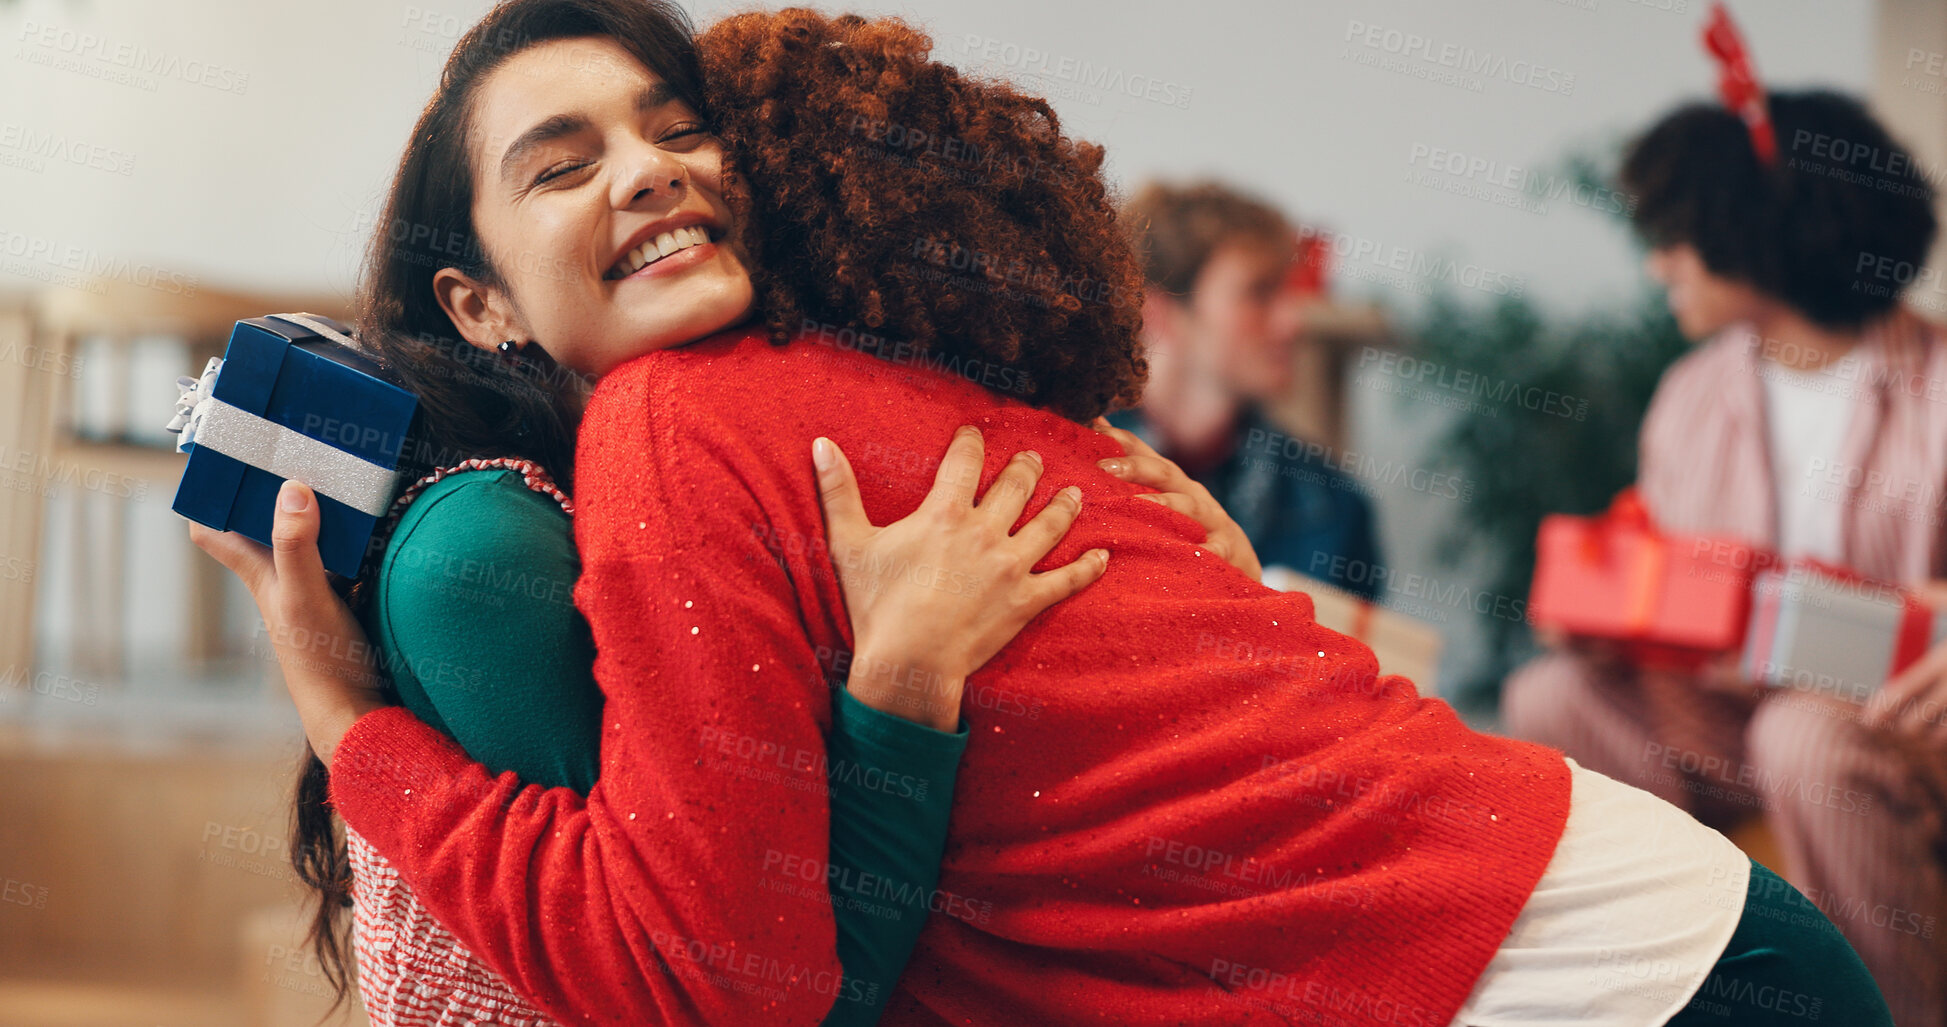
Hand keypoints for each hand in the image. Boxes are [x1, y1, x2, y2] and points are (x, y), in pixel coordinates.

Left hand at [189, 481, 388, 763]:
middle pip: (270, 521)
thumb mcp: (303, 595)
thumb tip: (292, 488)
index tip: (221, 458)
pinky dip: (368, 529)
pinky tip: (390, 512)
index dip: (210, 497)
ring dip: (330, 504)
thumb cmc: (320, 661)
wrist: (361, 710)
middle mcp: (287, 574)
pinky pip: (357, 549)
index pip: (214, 531)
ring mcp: (324, 584)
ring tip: (347, 462)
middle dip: (280, 485)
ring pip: (317, 532)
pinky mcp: (360, 593)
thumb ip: (296, 545)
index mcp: (261, 573)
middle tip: (299, 441)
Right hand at [815, 426, 1108, 730]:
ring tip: (1074, 493)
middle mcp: (985, 531)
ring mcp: (1011, 566)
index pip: (966, 461)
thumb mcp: (850, 544)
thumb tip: (820, 445)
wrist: (909, 662)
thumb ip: (838, 491)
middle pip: (1017, 485)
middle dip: (1027, 467)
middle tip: (1034, 459)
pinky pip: (1068, 580)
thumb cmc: (877, 605)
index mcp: (945, 512)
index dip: (971, 442)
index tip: (974, 433)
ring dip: (1065, 505)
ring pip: (1050, 524)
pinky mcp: (1027, 600)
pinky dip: (1089, 567)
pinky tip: (1104, 556)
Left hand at [1088, 417, 1262, 581]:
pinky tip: (1189, 554)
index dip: (1118, 438)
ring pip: (1188, 507)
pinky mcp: (1225, 548)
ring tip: (1138, 504)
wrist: (1237, 559)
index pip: (1142, 450)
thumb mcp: (1160, 496)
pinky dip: (1202, 551)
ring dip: (1163, 504)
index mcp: (1169, 480)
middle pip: (1163, 473)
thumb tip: (1093, 426)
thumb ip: (1127, 471)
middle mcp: (1190, 493)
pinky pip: (1214, 549)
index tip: (1089, 427)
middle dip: (1134, 466)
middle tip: (1103, 466)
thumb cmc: (1187, 524)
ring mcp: (1210, 519)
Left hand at [1864, 582, 1946, 739]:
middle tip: (1899, 725)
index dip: (1884, 708)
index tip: (1871, 717)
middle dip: (1907, 725)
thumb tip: (1912, 591)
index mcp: (1946, 659)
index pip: (1905, 689)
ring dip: (1934, 737)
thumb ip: (1938, 597)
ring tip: (1926, 734)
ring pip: (1945, 734)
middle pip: (1921, 718)